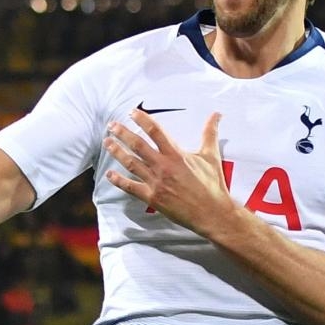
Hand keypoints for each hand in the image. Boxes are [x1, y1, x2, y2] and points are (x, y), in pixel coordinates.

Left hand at [104, 109, 237, 237]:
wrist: (211, 213)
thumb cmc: (212, 185)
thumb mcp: (211, 156)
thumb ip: (210, 133)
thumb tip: (216, 115)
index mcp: (176, 155)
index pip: (155, 131)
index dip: (142, 119)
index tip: (132, 112)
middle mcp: (163, 166)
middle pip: (138, 145)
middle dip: (123, 133)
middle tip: (111, 125)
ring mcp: (156, 182)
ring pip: (131, 163)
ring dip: (117, 151)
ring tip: (107, 142)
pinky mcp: (152, 197)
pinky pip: (131, 187)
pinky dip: (119, 181)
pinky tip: (109, 175)